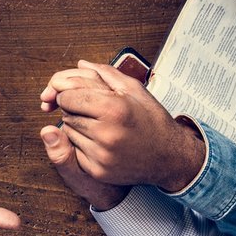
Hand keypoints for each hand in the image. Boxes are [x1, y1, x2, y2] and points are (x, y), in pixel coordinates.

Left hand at [39, 60, 206, 193]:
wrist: (169, 156)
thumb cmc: (152, 120)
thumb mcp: (134, 90)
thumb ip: (105, 74)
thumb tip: (81, 64)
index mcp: (115, 109)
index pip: (69, 97)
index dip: (69, 93)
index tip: (76, 94)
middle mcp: (106, 134)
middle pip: (66, 114)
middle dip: (74, 108)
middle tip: (92, 110)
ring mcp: (102, 155)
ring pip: (69, 133)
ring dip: (77, 126)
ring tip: (99, 124)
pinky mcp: (98, 171)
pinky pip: (75, 151)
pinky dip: (82, 144)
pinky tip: (100, 141)